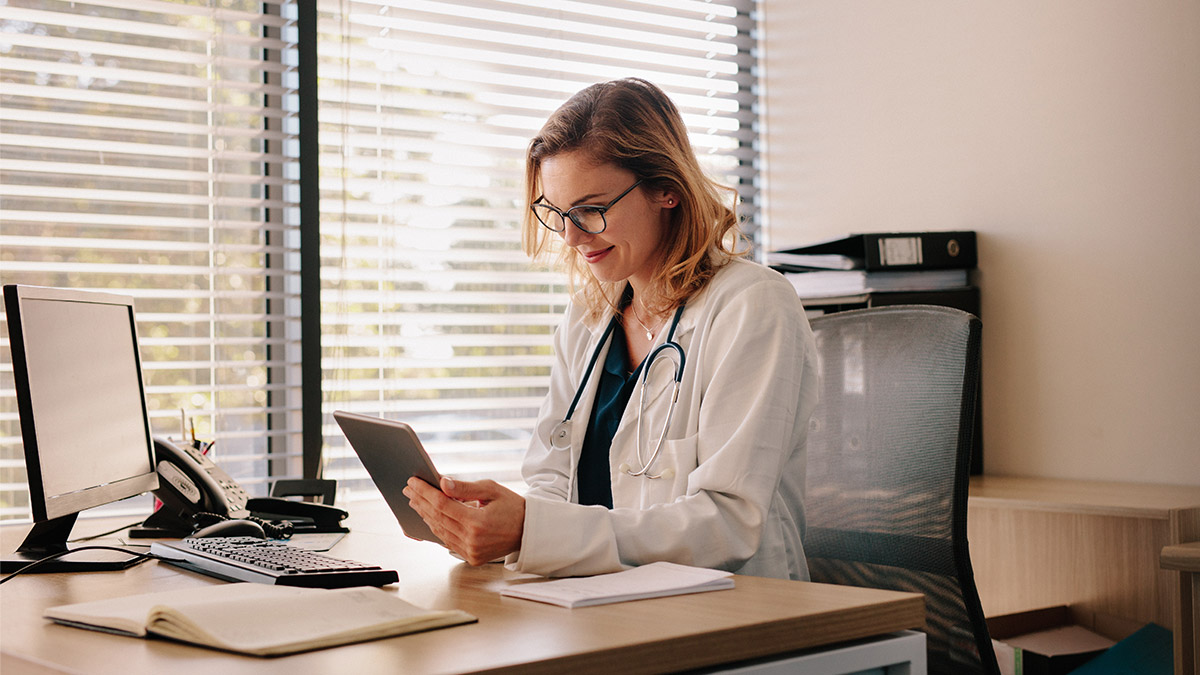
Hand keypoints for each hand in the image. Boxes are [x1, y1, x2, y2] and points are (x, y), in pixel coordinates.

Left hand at [403, 476, 524, 565]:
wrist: (529, 531)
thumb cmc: (512, 507)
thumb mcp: (491, 490)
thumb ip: (465, 488)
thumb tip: (442, 483)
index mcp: (477, 522)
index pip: (442, 504)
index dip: (425, 492)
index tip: (413, 482)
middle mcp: (472, 540)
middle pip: (437, 517)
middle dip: (420, 501)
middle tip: (408, 489)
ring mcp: (471, 551)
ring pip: (439, 531)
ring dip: (425, 515)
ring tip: (414, 501)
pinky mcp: (471, 557)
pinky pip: (447, 541)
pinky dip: (436, 528)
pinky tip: (428, 516)